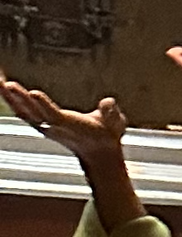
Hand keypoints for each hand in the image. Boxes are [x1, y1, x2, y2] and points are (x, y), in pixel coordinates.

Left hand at [0, 80, 126, 159]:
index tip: (34, 93)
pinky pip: (20, 109)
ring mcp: (43, 125)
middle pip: (33, 112)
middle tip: (8, 83)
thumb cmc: (106, 134)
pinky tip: (2, 85)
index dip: (45, 105)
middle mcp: (53, 126)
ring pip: (22, 111)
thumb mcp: (116, 124)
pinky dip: (10, 98)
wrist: (98, 153)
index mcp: (70, 125)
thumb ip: (112, 114)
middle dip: (20, 99)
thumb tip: (108, 103)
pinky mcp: (38, 121)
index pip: (55, 116)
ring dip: (9, 98)